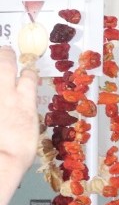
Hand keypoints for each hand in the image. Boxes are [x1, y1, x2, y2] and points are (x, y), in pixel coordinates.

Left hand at [0, 46, 39, 204]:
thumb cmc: (16, 153)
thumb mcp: (28, 132)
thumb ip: (22, 116)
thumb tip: (19, 113)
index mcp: (24, 103)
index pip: (28, 78)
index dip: (28, 72)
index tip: (27, 70)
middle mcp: (7, 94)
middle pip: (6, 66)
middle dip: (7, 57)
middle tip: (6, 51)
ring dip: (0, 61)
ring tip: (0, 55)